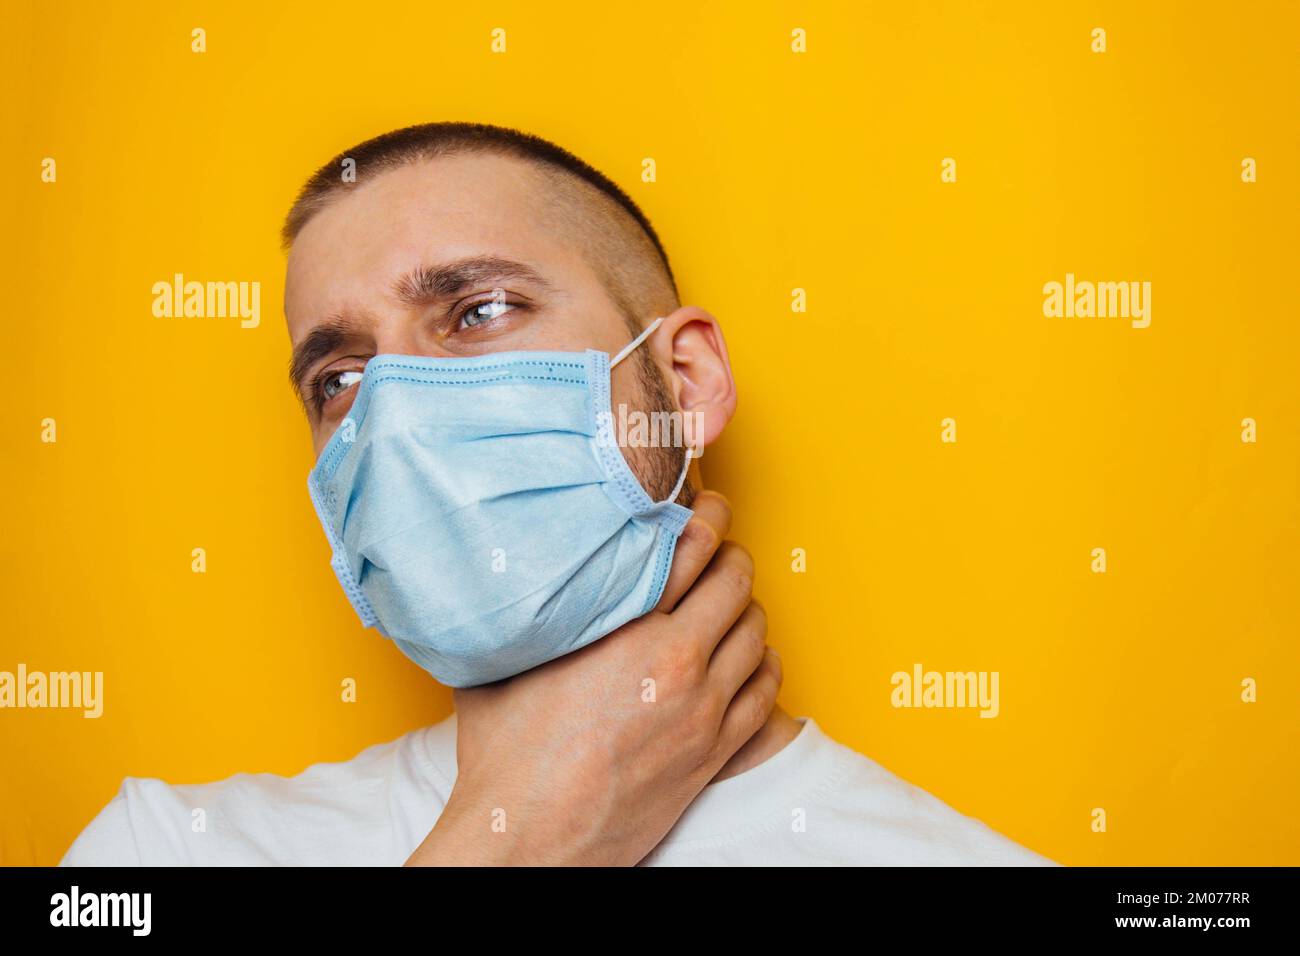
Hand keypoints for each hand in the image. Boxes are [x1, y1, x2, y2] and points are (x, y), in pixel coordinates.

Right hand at [404, 490, 779, 865]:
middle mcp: (677, 663)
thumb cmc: (508, 758)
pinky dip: (765, 664)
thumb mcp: (504, 663)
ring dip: (748, 609)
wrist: (531, 840)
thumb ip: (529, 613)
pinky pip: (766, 692)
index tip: (706, 502)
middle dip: (732, 554)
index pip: (692, 545)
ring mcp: (703, 710)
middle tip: (720, 547)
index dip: (707, 512)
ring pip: (758, 634)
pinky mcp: (715, 752)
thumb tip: (513, 576)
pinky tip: (750, 658)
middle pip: (736, 581)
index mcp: (628, 630)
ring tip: (730, 601)